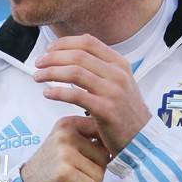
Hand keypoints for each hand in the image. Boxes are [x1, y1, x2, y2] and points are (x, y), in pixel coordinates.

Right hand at [21, 116, 109, 181]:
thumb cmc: (52, 167)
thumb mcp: (66, 143)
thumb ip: (86, 137)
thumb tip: (114, 139)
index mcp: (67, 124)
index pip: (100, 131)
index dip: (104, 150)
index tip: (93, 161)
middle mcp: (65, 134)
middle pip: (104, 155)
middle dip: (98, 172)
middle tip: (84, 178)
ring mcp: (64, 152)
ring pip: (100, 172)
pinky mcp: (64, 171)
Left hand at [34, 34, 150, 155]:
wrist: (143, 139)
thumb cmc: (125, 111)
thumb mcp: (118, 82)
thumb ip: (99, 67)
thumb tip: (68, 54)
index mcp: (119, 63)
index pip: (88, 42)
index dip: (64, 43)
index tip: (49, 49)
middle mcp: (117, 74)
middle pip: (77, 55)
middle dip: (52, 57)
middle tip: (38, 63)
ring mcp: (113, 91)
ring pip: (74, 72)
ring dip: (50, 73)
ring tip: (37, 77)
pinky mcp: (106, 110)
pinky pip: (75, 95)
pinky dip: (57, 92)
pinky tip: (47, 93)